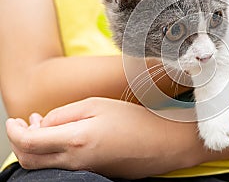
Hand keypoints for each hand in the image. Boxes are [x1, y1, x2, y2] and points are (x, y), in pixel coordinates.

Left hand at [6, 97, 197, 178]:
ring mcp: (84, 171)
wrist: (163, 144)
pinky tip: (61, 138)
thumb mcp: (98, 105)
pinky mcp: (93, 174)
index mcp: (76, 140)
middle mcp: (75, 161)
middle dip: (19, 142)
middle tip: (23, 123)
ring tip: (41, 127)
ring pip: (44, 166)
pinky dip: (51, 154)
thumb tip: (44, 123)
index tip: (13, 120)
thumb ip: (65, 114)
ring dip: (34, 149)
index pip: (29, 142)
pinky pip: (61, 167)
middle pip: (30, 160)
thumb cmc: (135, 120)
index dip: (15, 131)